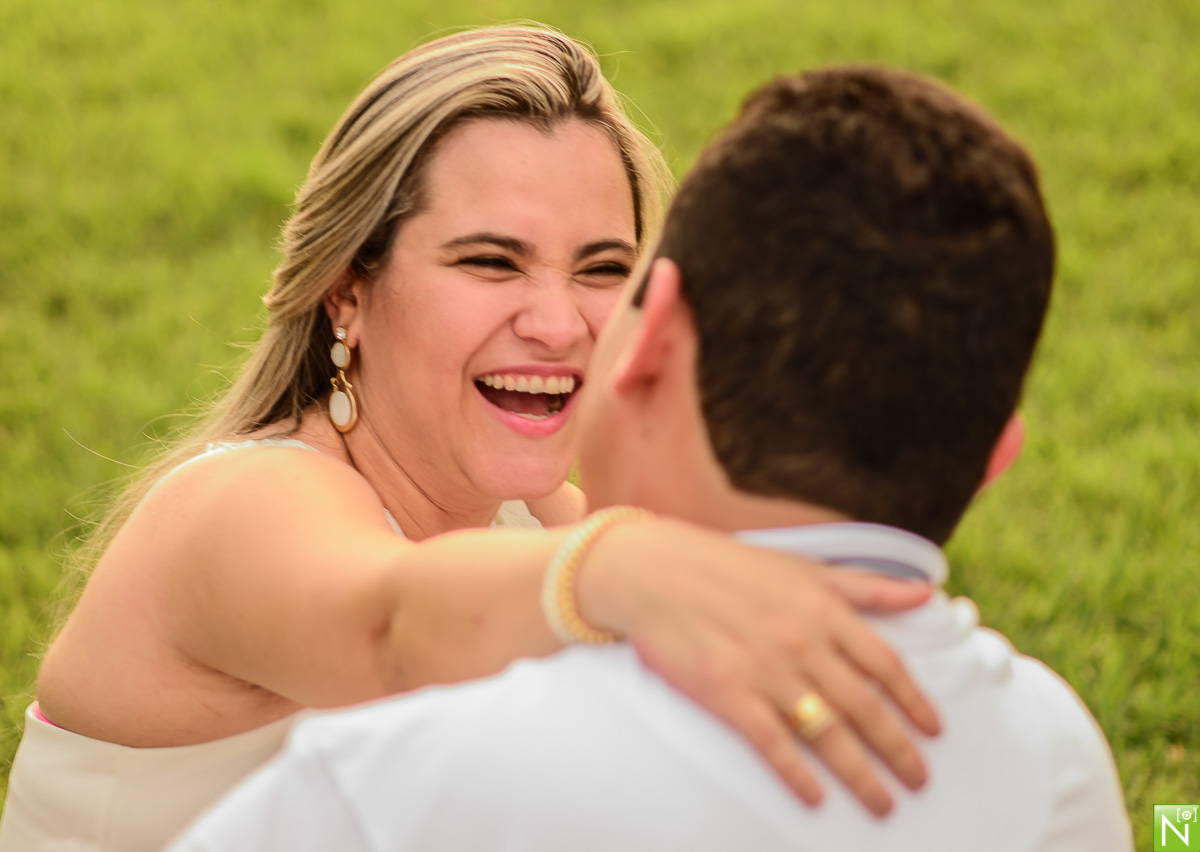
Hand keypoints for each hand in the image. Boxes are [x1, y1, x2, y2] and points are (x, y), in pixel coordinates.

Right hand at [579, 517, 940, 816]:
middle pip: (864, 708)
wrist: (656, 571)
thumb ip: (866, 585)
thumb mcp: (805, 567)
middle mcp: (802, 642)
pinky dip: (797, 774)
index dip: (915, 702)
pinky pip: (773, 743)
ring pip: (827, 733)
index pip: (885, 665)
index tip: (934, 731)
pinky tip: (815, 797)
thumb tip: (925, 592)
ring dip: (860, 774)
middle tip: (919, 780)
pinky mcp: (728, 693)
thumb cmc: (731, 566)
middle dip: (898, 750)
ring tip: (882, 802)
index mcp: (824, 609)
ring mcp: (766, 671)